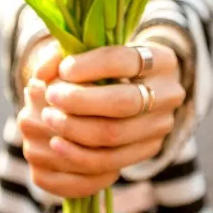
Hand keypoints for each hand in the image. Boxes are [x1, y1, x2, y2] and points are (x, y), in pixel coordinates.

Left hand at [17, 44, 184, 198]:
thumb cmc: (112, 65)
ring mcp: (162, 125)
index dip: (89, 66)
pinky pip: (111, 161)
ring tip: (49, 118)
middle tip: (50, 96)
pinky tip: (57, 144)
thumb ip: (66, 56)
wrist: (140, 88)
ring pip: (115, 134)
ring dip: (74, 129)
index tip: (63, 69)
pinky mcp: (150, 149)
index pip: (123, 60)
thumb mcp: (95, 51)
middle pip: (123, 102)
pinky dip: (79, 154)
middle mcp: (170, 93)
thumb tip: (42, 74)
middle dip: (80, 101)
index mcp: (161, 59)